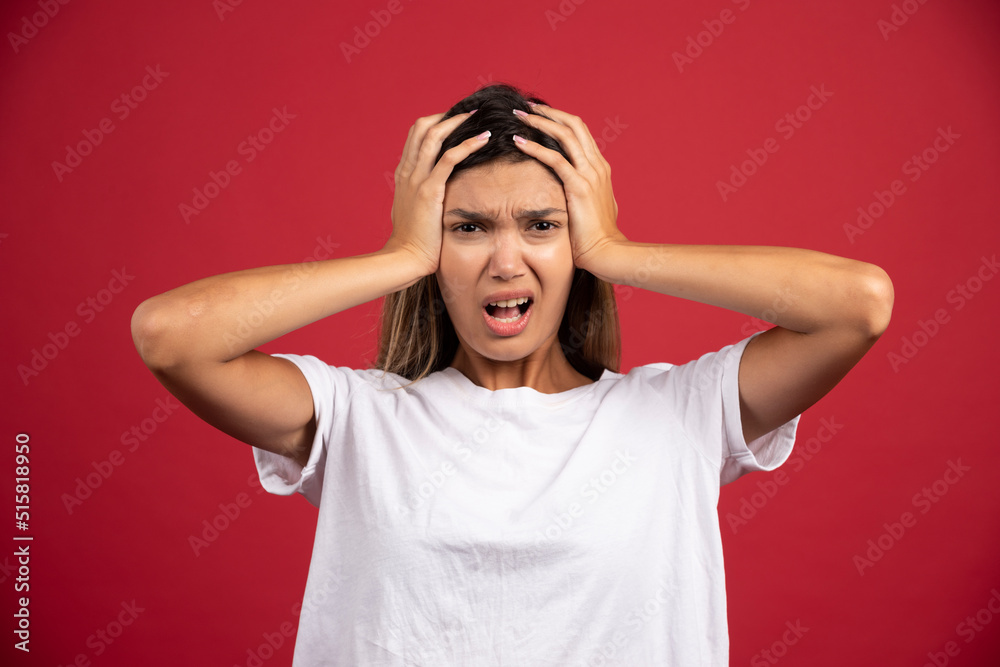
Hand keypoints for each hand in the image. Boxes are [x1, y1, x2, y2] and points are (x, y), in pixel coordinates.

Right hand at [385, 110, 488, 273]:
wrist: (404, 258)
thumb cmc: (411, 241)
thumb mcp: (412, 213)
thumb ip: (419, 198)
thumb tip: (431, 195)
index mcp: (404, 175)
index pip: (415, 136)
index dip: (435, 123)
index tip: (455, 121)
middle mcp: (408, 172)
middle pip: (422, 127)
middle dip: (445, 116)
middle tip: (468, 113)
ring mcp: (417, 179)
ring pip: (433, 135)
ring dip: (457, 122)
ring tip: (478, 116)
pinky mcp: (429, 190)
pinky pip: (450, 158)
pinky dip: (468, 144)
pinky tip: (484, 138)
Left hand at [509, 103, 626, 273]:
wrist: (607, 252)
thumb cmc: (597, 236)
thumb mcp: (594, 208)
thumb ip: (586, 195)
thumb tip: (576, 194)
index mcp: (600, 169)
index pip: (580, 133)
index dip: (560, 120)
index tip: (540, 116)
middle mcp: (597, 166)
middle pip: (574, 125)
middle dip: (549, 113)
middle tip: (527, 108)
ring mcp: (590, 174)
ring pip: (564, 135)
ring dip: (540, 122)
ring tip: (520, 116)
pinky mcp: (579, 186)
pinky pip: (555, 158)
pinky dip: (535, 147)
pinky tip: (518, 141)